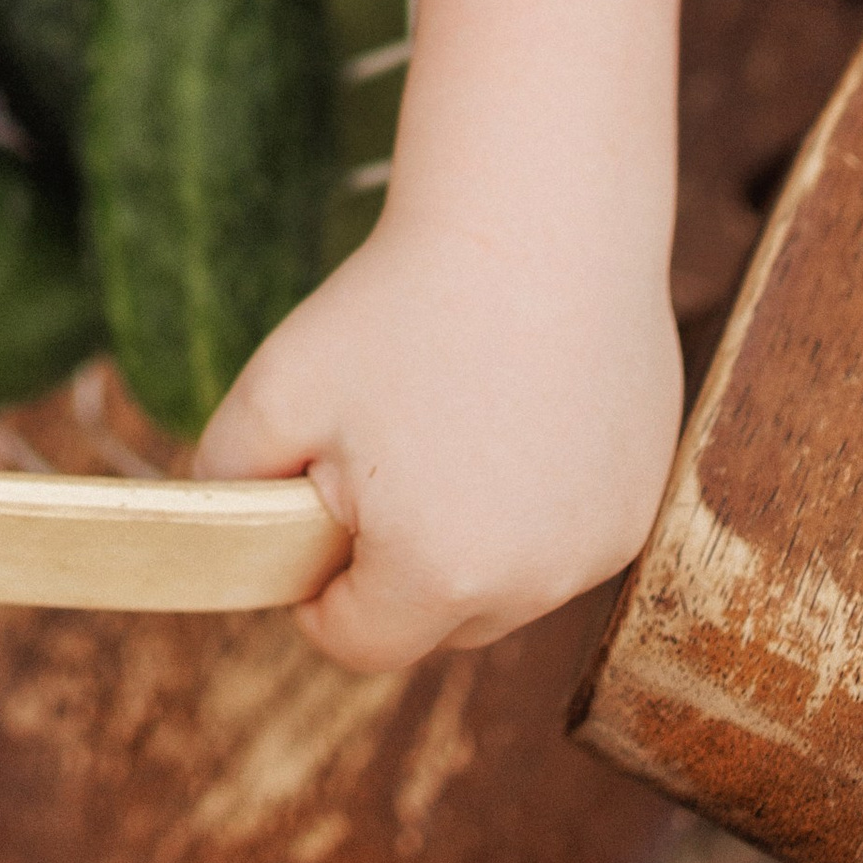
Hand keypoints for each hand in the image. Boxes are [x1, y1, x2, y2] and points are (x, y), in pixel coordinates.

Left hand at [195, 207, 682, 673]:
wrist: (535, 220)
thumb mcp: (276, 389)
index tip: (312, 509)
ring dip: (466, 534)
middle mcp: (534, 585)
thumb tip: (225, 526)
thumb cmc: (398, 305)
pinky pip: (559, 535)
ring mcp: (598, 548)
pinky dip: (529, 497)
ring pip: (502, 579)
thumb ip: (227, 478)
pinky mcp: (636, 504)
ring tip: (448, 420)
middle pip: (435, 620)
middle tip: (379, 448)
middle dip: (393, 560)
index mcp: (438, 575)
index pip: (358, 642)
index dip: (316, 587)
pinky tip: (514, 407)